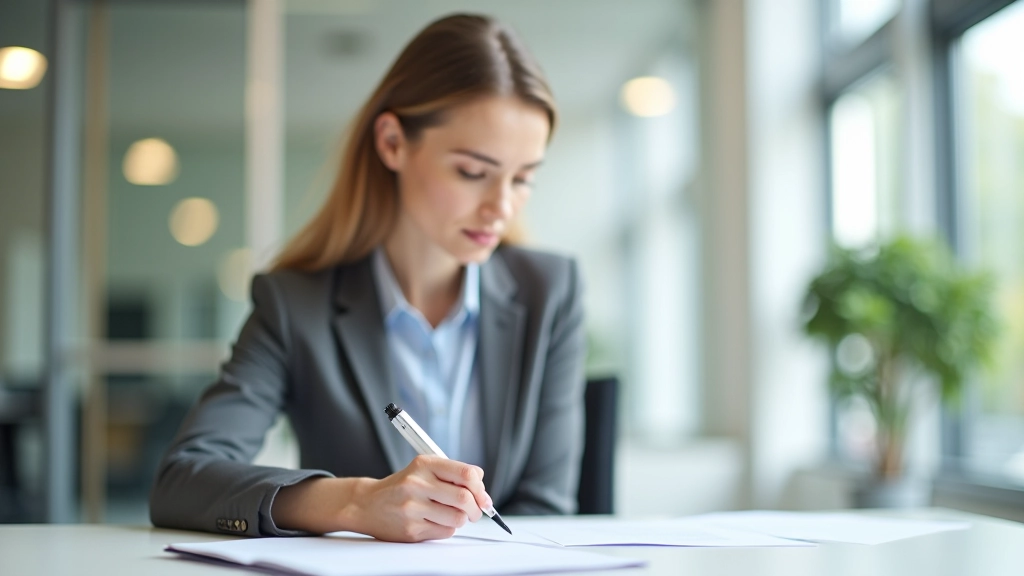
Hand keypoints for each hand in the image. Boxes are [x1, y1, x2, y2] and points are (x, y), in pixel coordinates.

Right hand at [346, 455, 491, 541]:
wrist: (366, 504)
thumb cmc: (401, 487)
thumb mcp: (423, 469)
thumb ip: (452, 472)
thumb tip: (481, 482)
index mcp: (424, 464)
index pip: (465, 473)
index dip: (480, 487)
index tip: (483, 496)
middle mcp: (417, 484)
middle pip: (465, 498)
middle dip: (477, 508)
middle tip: (476, 511)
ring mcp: (412, 508)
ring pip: (458, 518)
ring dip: (462, 519)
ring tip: (453, 515)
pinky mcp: (411, 529)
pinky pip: (445, 532)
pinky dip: (448, 528)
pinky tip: (436, 522)